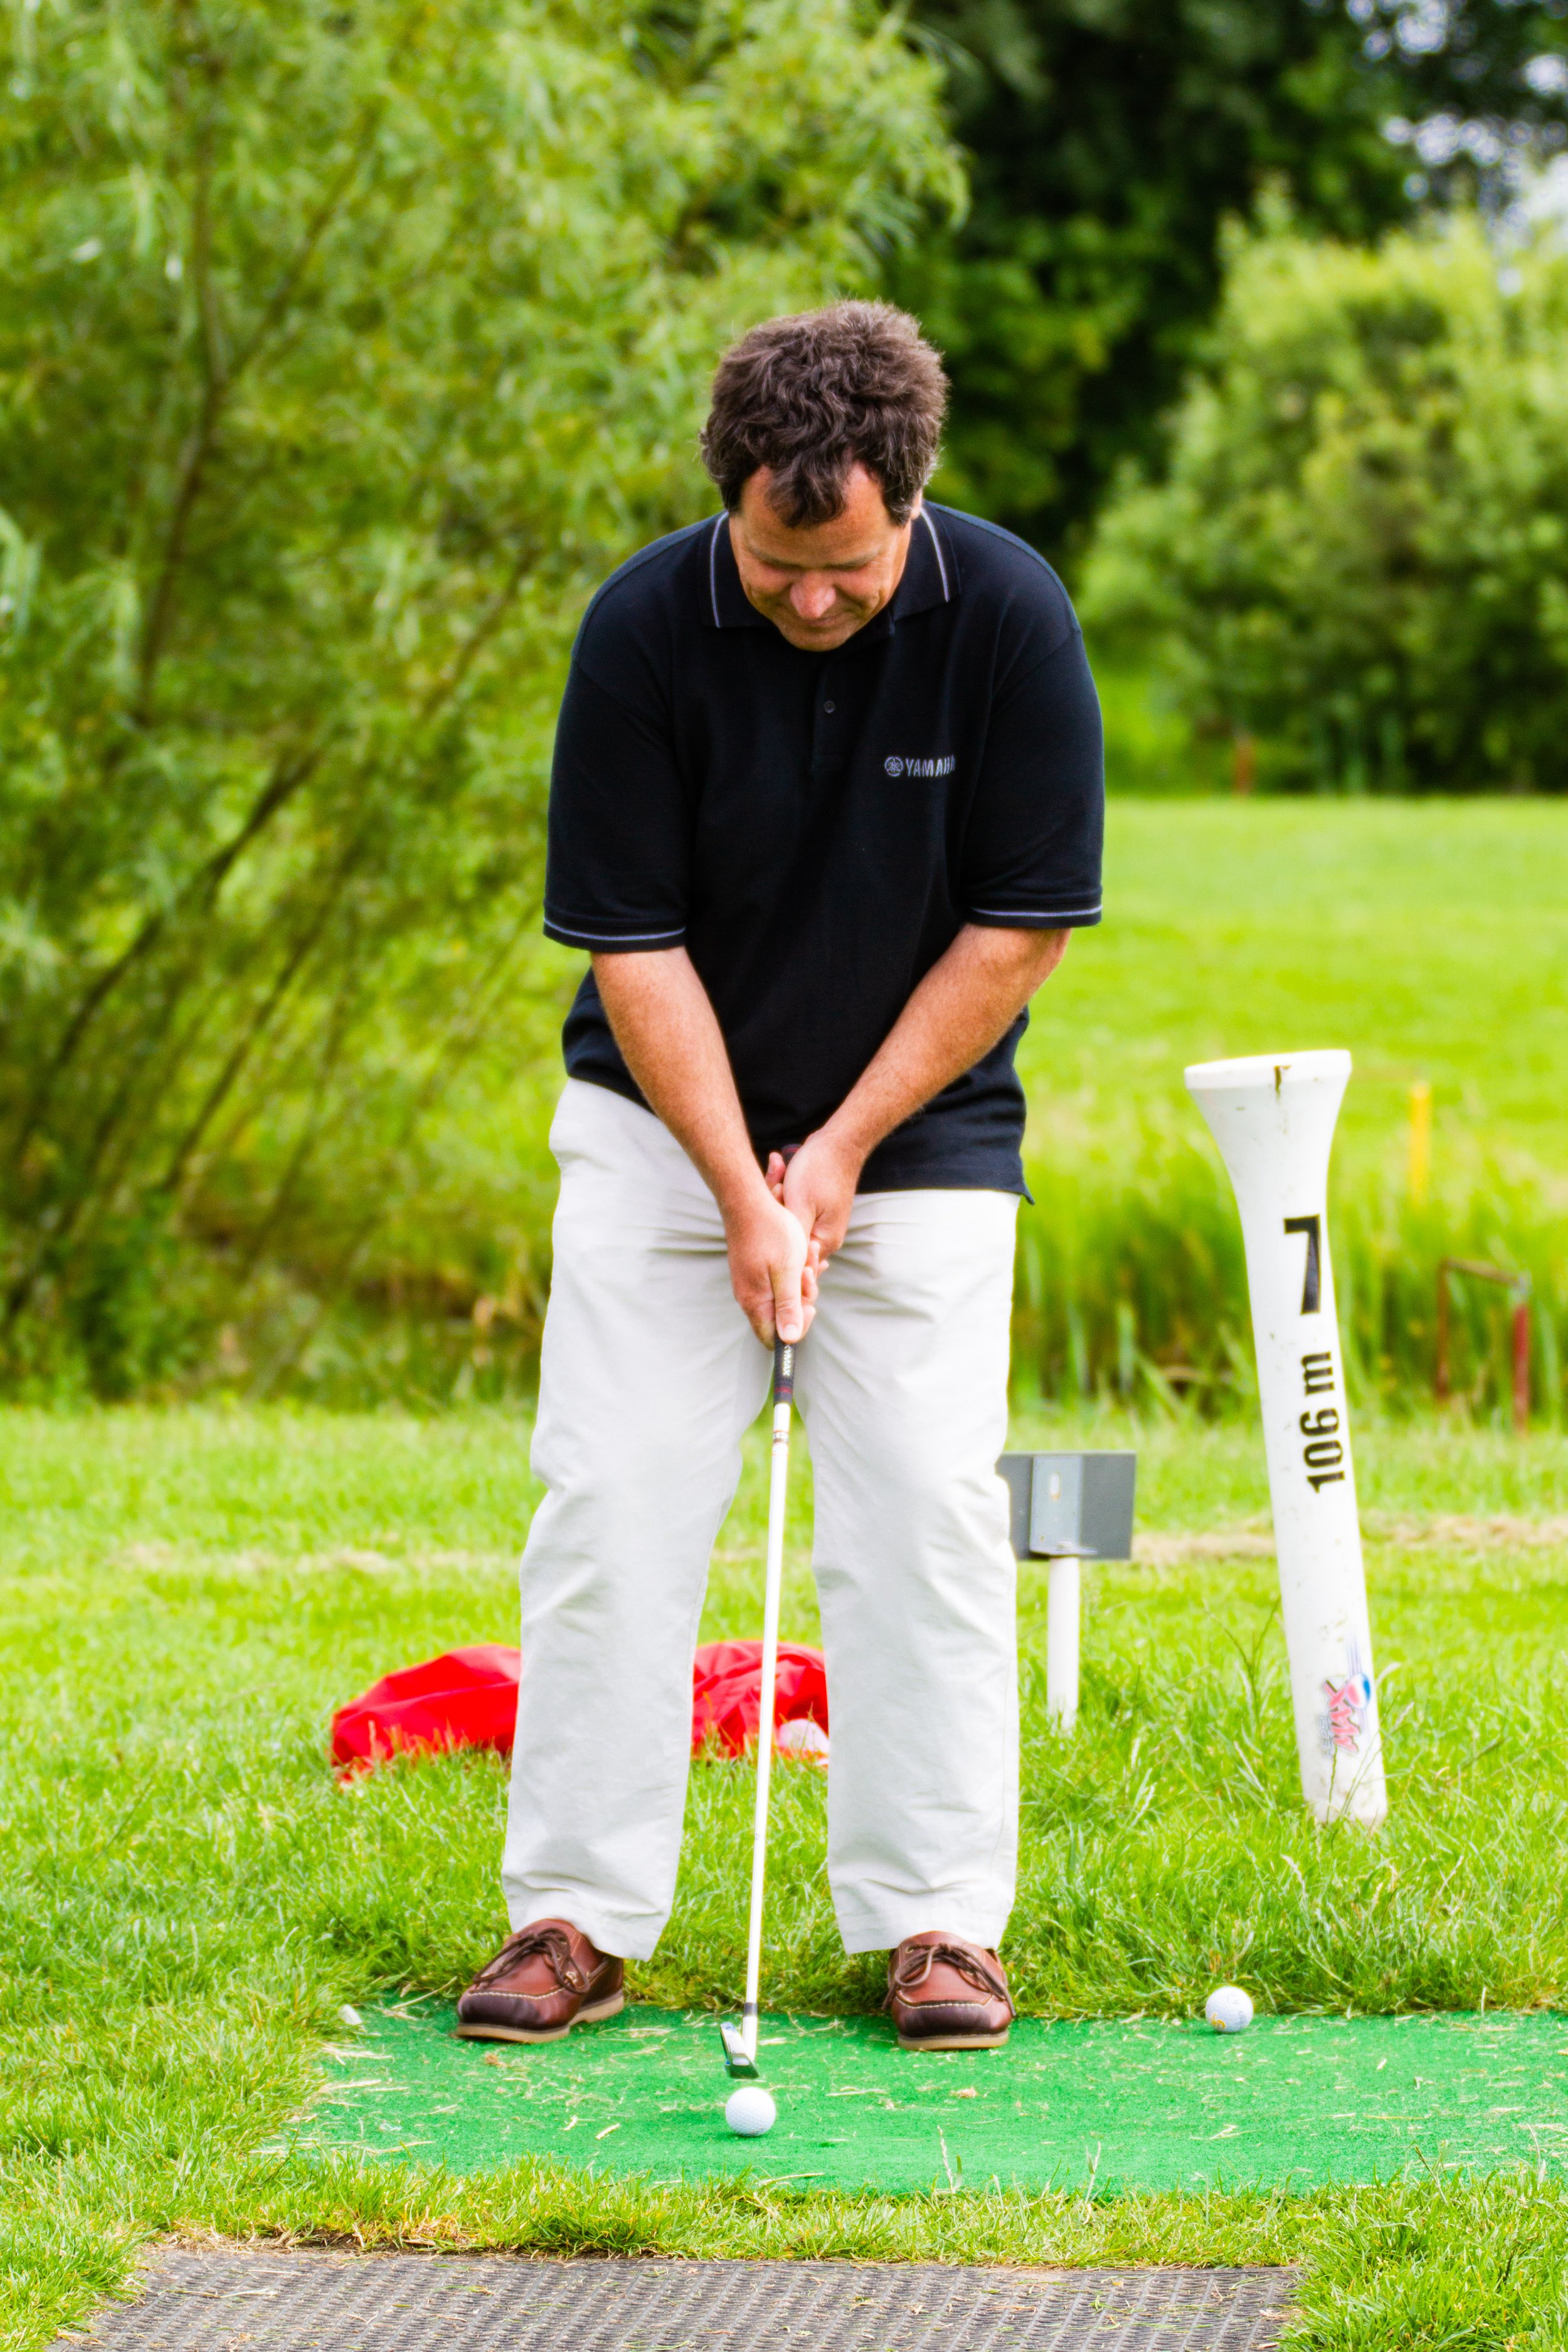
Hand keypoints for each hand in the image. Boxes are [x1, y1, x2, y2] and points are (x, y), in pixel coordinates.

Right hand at [724, 1187, 817, 1345]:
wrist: (748, 1201)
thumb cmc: (771, 1233)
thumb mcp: (788, 1272)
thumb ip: (788, 1307)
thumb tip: (790, 1341)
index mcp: (755, 1302)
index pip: (773, 1338)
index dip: (795, 1329)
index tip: (809, 1305)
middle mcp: (748, 1296)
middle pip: (779, 1318)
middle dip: (801, 1300)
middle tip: (809, 1273)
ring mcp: (749, 1283)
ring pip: (780, 1297)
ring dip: (799, 1282)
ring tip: (807, 1257)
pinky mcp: (752, 1270)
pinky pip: (776, 1281)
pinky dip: (792, 1272)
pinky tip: (802, 1254)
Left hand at [766, 1126, 863, 1268]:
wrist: (839, 1143)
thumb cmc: (818, 1172)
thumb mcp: (800, 1207)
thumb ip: (795, 1241)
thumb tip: (788, 1273)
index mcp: (824, 1242)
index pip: (793, 1264)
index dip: (775, 1245)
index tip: (771, 1217)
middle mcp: (823, 1238)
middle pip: (786, 1242)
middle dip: (775, 1213)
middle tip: (778, 1186)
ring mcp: (818, 1224)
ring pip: (785, 1223)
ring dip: (777, 1198)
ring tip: (780, 1172)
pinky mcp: (812, 1210)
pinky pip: (789, 1209)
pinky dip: (782, 1191)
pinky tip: (780, 1169)